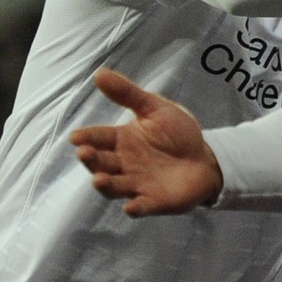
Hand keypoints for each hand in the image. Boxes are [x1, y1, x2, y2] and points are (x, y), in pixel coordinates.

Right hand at [70, 69, 224, 216]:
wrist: (205, 158)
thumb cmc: (177, 134)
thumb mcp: (156, 109)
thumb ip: (129, 94)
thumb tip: (99, 74)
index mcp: (122, 140)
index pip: (99, 138)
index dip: (87, 138)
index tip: (76, 137)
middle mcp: (123, 164)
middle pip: (101, 163)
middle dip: (91, 160)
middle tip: (85, 153)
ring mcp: (137, 184)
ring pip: (114, 187)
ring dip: (105, 185)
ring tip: (98, 180)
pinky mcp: (153, 201)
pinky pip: (141, 207)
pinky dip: (135, 208)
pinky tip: (130, 207)